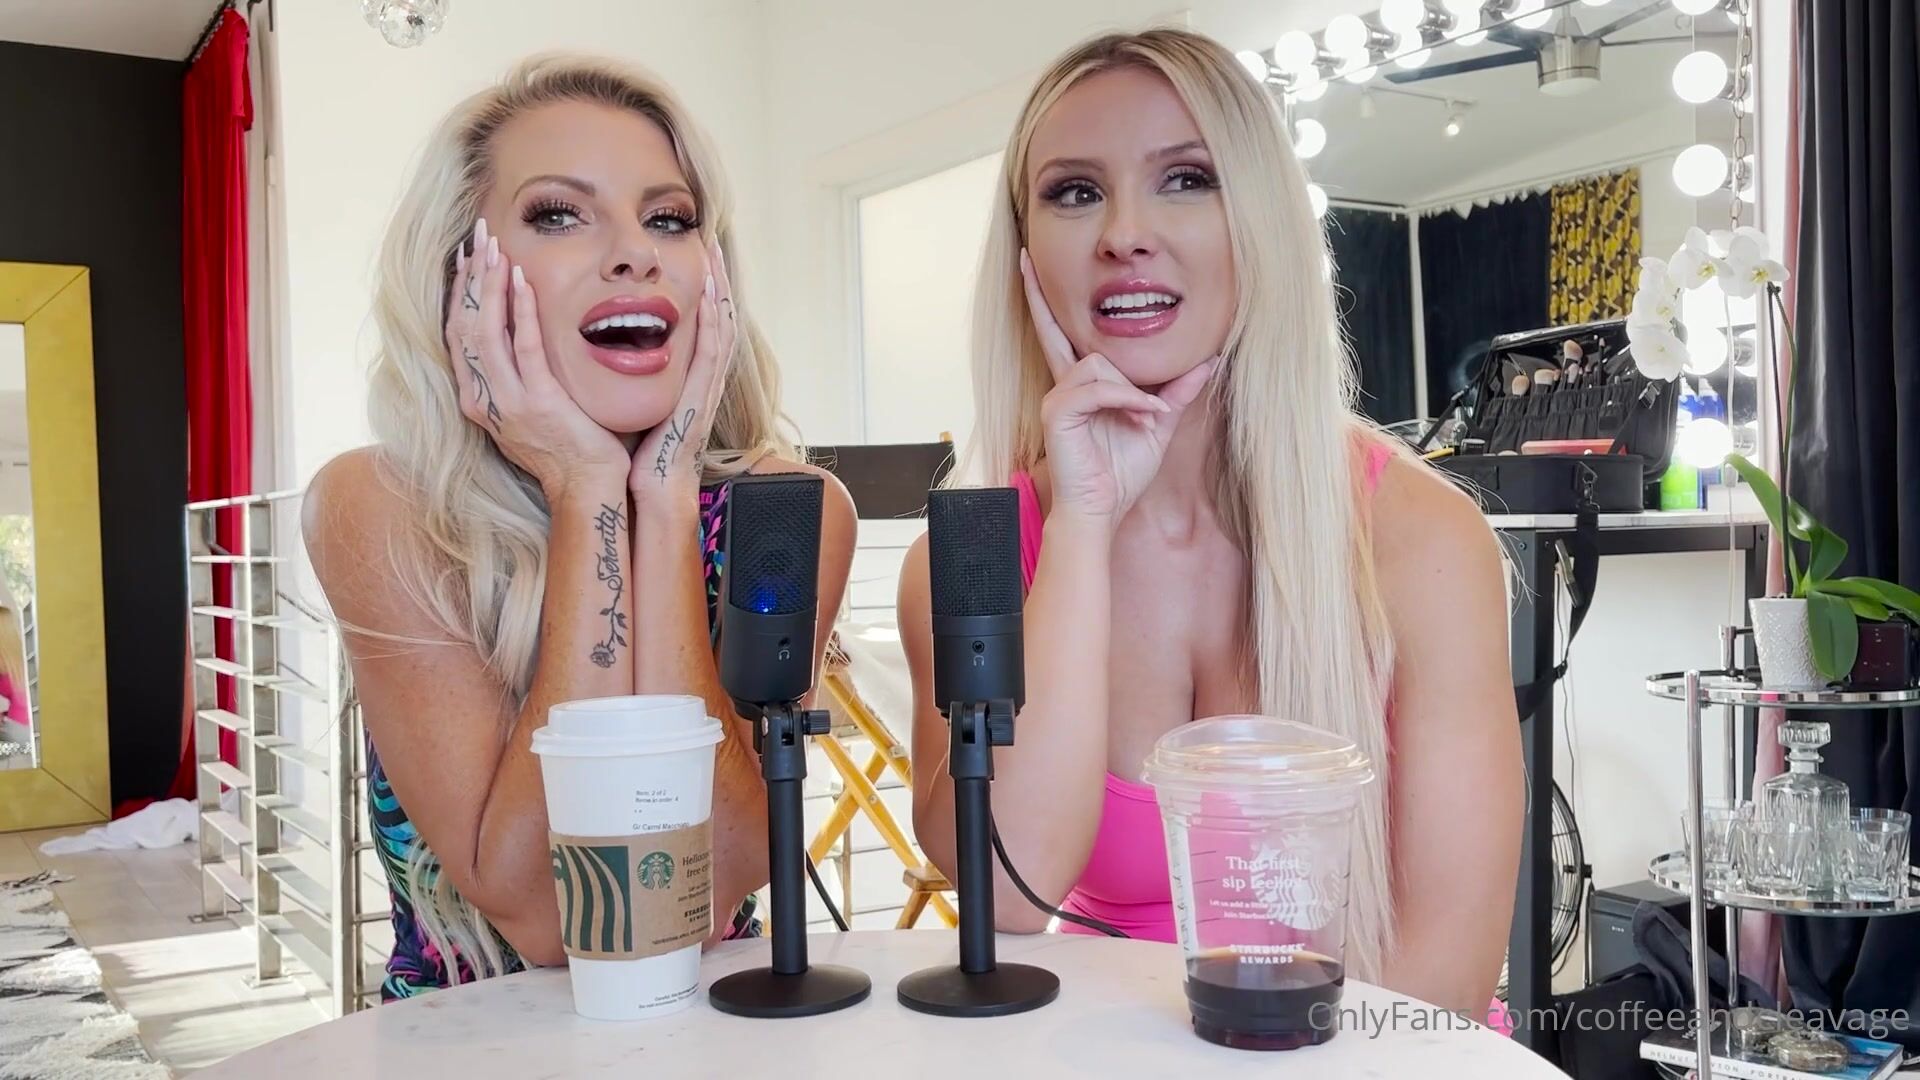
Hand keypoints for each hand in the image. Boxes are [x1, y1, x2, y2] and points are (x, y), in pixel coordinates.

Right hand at [447, 218, 628, 496]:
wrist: (587, 486)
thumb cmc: (568, 445)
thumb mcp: (532, 405)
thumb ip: (519, 371)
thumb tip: (519, 329)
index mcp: (479, 398)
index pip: (459, 333)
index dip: (460, 291)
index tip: (468, 256)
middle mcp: (483, 399)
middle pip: (464, 325)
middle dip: (470, 277)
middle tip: (478, 236)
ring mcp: (507, 402)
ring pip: (485, 331)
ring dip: (489, 284)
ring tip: (494, 247)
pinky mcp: (538, 403)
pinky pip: (524, 347)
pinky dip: (521, 310)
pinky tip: (522, 280)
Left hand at [631, 238, 737, 500]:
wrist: (653, 488)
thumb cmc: (642, 451)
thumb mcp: (638, 401)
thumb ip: (634, 373)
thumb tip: (612, 347)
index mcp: (689, 376)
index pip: (701, 323)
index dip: (702, 288)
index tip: (695, 256)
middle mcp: (703, 377)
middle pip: (717, 316)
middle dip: (717, 278)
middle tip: (710, 241)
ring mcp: (706, 386)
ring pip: (720, 327)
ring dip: (720, 290)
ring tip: (713, 256)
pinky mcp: (701, 397)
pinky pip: (710, 352)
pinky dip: (713, 322)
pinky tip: (710, 296)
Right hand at [1020, 249, 1216, 522]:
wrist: (1101, 511)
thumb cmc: (1121, 475)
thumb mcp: (1158, 425)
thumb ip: (1176, 392)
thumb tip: (1209, 361)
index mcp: (1081, 386)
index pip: (1058, 332)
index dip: (1040, 298)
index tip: (1026, 261)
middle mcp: (1064, 385)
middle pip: (1078, 341)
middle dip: (1079, 336)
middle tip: (1097, 357)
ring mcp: (1057, 397)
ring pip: (1099, 364)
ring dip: (1132, 392)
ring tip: (1147, 422)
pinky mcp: (1057, 411)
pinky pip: (1099, 388)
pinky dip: (1127, 401)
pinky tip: (1141, 419)